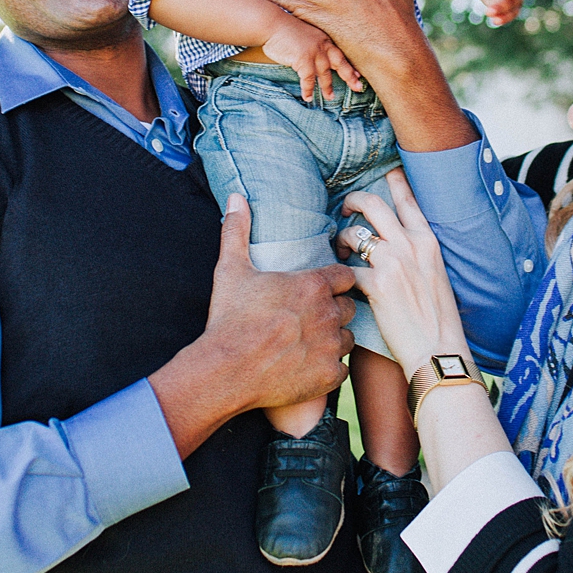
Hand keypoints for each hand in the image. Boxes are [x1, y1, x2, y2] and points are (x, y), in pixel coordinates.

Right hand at [203, 195, 357, 410]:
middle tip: (308, 317)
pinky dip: (328, 367)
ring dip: (333, 338)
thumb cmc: (229, 318)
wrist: (225, 371)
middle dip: (333, 309)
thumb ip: (237, 230)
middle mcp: (328, 313)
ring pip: (347, 337)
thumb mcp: (231, 269)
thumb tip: (236, 197)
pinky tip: (307, 366)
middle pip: (348, 306)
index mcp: (313, 285)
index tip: (316, 289)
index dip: (333, 282)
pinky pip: (342, 368)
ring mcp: (331, 346)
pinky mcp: (329, 375)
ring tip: (307, 342)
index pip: (344, 276)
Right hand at [262, 16, 363, 101]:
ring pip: (325, 74)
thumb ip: (311, 47)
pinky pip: (308, 79)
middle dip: (350, 77)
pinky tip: (307, 97)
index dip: (349, 66)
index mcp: (323, 38)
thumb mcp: (303, 36)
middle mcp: (322, 45)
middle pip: (340, 63)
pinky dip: (308, 89)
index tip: (358, 75)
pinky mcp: (303, 59)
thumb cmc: (282, 30)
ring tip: (330, 98)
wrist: (271, 24)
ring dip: (327, 88)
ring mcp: (314, 52)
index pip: (340, 54)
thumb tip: (314, 62)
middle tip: (358, 88)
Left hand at [337, 169, 469, 378]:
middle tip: (346, 209)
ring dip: (342, 240)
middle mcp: (411, 245)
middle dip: (353, 201)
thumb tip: (397, 243)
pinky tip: (342, 283)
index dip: (393, 181)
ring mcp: (394, 263)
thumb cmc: (438, 318)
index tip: (383, 173)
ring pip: (355, 234)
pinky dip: (341, 275)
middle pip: (373, 204)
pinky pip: (348, 269)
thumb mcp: (436, 274)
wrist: (439, 350)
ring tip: (341, 252)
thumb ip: (417, 253)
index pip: (407, 199)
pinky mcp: (377, 285)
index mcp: (428, 241)